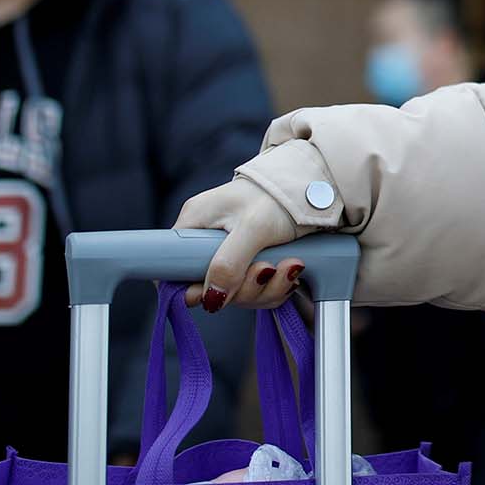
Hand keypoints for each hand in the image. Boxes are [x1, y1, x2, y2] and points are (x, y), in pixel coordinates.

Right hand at [174, 178, 307, 312]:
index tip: (215, 297)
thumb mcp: (254, 227)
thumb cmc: (279, 196)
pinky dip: (276, 286)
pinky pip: (257, 290)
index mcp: (196, 223)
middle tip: (268, 269)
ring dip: (267, 288)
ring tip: (289, 266)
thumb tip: (211, 298)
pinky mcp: (252, 262)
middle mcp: (207, 241)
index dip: (189, 290)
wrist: (314, 186)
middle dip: (244, 288)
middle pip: (210, 288)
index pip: (170, 269)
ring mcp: (231, 254)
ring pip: (237, 293)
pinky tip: (291, 270)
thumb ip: (229, 262)